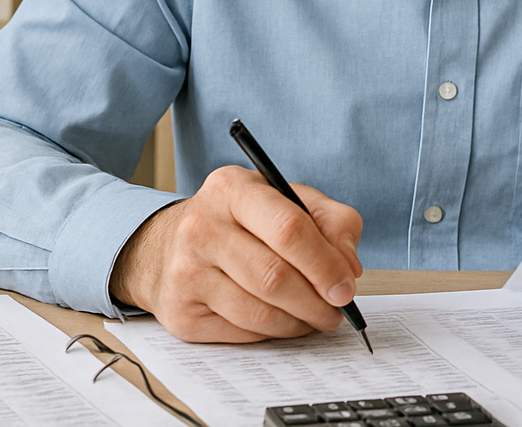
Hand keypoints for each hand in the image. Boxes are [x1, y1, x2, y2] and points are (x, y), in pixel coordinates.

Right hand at [110, 165, 362, 342]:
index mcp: (231, 188)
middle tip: (337, 310)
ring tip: (315, 316)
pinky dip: (272, 332)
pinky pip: (242, 333)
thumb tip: (349, 268)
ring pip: (259, 312)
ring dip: (299, 322)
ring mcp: (185, 272)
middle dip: (316, 301)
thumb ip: (332, 222)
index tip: (346, 286)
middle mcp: (200, 227)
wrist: (172, 245)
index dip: (325, 263)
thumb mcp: (289, 200)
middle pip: (274, 277)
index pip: (289, 229)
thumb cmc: (244, 221)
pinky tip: (281, 319)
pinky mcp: (180, 313)